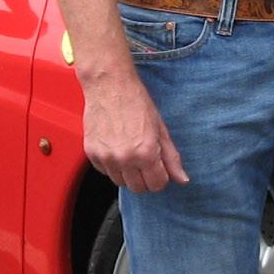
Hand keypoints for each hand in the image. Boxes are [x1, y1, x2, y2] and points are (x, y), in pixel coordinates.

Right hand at [81, 68, 187, 191]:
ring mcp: (106, 157)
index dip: (160, 176)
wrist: (109, 85)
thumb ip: (171, 158)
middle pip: (138, 188)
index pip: (157, 184)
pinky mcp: (92, 153)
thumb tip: (182, 178)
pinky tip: (116, 147)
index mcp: (145, 153)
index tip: (158, 167)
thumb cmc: (135, 101)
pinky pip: (104, 171)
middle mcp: (124, 158)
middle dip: (145, 178)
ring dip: (127, 173)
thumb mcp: (160, 129)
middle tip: (145, 160)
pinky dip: (111, 165)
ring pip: (120, 182)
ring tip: (129, 151)